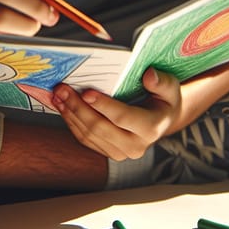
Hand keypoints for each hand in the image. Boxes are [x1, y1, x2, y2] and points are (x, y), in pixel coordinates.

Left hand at [51, 67, 181, 160]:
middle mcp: (136, 145)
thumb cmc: (164, 99)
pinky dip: (72, 122)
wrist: (162, 119)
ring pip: (89, 135)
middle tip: (62, 89)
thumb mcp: (170, 87)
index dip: (103, 105)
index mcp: (151, 128)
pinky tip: (63, 107)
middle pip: (100, 128)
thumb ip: (161, 81)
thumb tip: (149, 75)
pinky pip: (86, 140)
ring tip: (58, 96)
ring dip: (71, 115)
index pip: (123, 117)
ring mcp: (121, 153)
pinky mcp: (109, 152)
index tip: (86, 91)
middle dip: (78, 107)